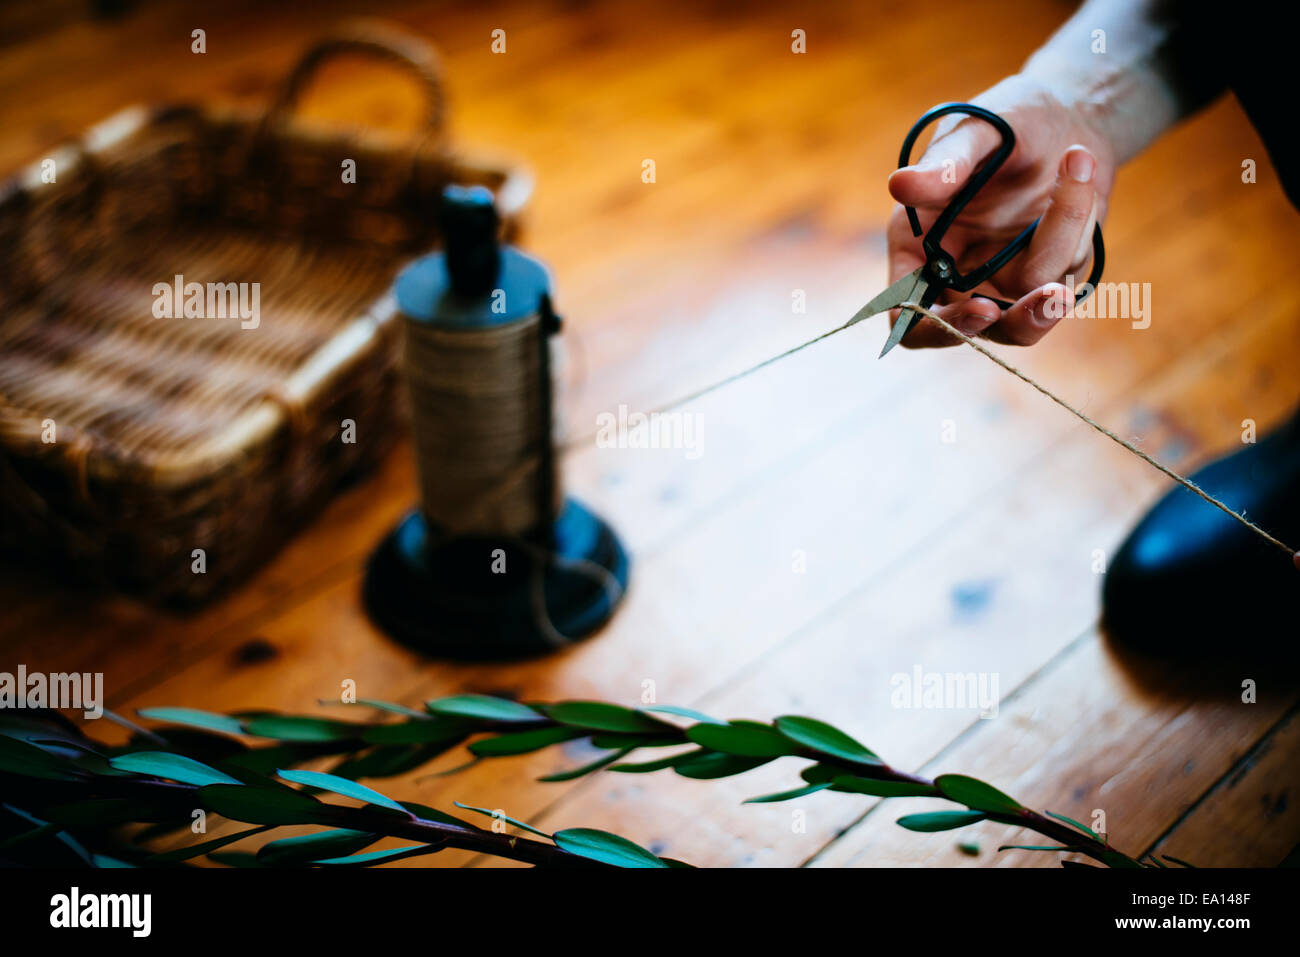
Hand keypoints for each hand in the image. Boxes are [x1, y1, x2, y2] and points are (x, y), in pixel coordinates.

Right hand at [885, 74, 1115, 347]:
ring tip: (1077, 165)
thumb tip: (900, 185)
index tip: (982, 309)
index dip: (935, 326)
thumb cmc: (1006, 120)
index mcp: (915, 248)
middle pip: (975, 331)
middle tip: (1054, 296)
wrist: (1064, 118)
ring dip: (1062, 236)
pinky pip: (1067, 271)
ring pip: (1032, 304)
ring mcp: (1001, 281)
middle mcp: (953, 274)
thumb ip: (945, 164)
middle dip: (1019, 319)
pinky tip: (1080, 171)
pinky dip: (1079, 219)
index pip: (907, 315)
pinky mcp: (1046, 277)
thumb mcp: (976, 130)